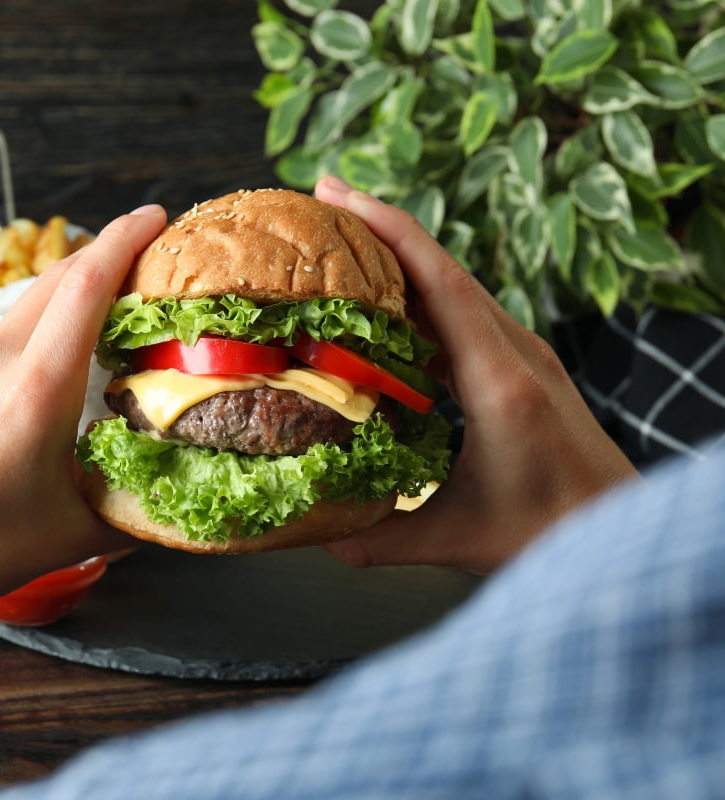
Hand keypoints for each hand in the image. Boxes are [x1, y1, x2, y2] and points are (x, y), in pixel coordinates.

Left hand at [0, 205, 168, 632]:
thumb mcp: (76, 533)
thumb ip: (135, 509)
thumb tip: (177, 500)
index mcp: (36, 388)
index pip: (85, 286)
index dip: (124, 241)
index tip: (154, 217)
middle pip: (54, 282)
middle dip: (101, 256)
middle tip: (140, 257)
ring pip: (20, 313)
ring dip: (63, 300)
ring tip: (97, 320)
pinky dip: (27, 339)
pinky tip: (38, 377)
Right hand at [313, 176, 637, 573]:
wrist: (620, 531)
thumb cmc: (550, 533)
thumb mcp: (458, 539)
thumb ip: (381, 539)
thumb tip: (315, 536)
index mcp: (500, 382)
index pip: (441, 283)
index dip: (390, 231)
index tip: (339, 194)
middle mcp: (515, 353)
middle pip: (444, 267)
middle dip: (383, 225)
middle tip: (323, 196)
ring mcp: (524, 355)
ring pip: (457, 285)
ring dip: (402, 254)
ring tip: (345, 238)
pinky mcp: (524, 368)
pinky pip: (466, 313)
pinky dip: (422, 293)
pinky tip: (387, 300)